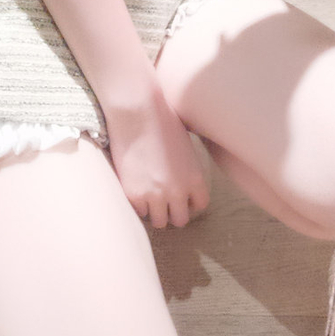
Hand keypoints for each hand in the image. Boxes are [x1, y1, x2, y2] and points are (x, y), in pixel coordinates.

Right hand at [100, 73, 209, 227]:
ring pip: (159, 222)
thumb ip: (187, 169)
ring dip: (155, 211)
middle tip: (165, 200)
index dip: (190, 202)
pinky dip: (139, 205)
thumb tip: (183, 180)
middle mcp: (178, 191)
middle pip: (180, 220)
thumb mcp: (185, 147)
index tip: (183, 197)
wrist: (137, 113)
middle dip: (173, 211)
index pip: (200, 205)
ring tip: (149, 196)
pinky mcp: (134, 195)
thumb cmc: (163, 121)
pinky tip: (137, 189)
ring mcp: (155, 195)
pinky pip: (140, 212)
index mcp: (195, 178)